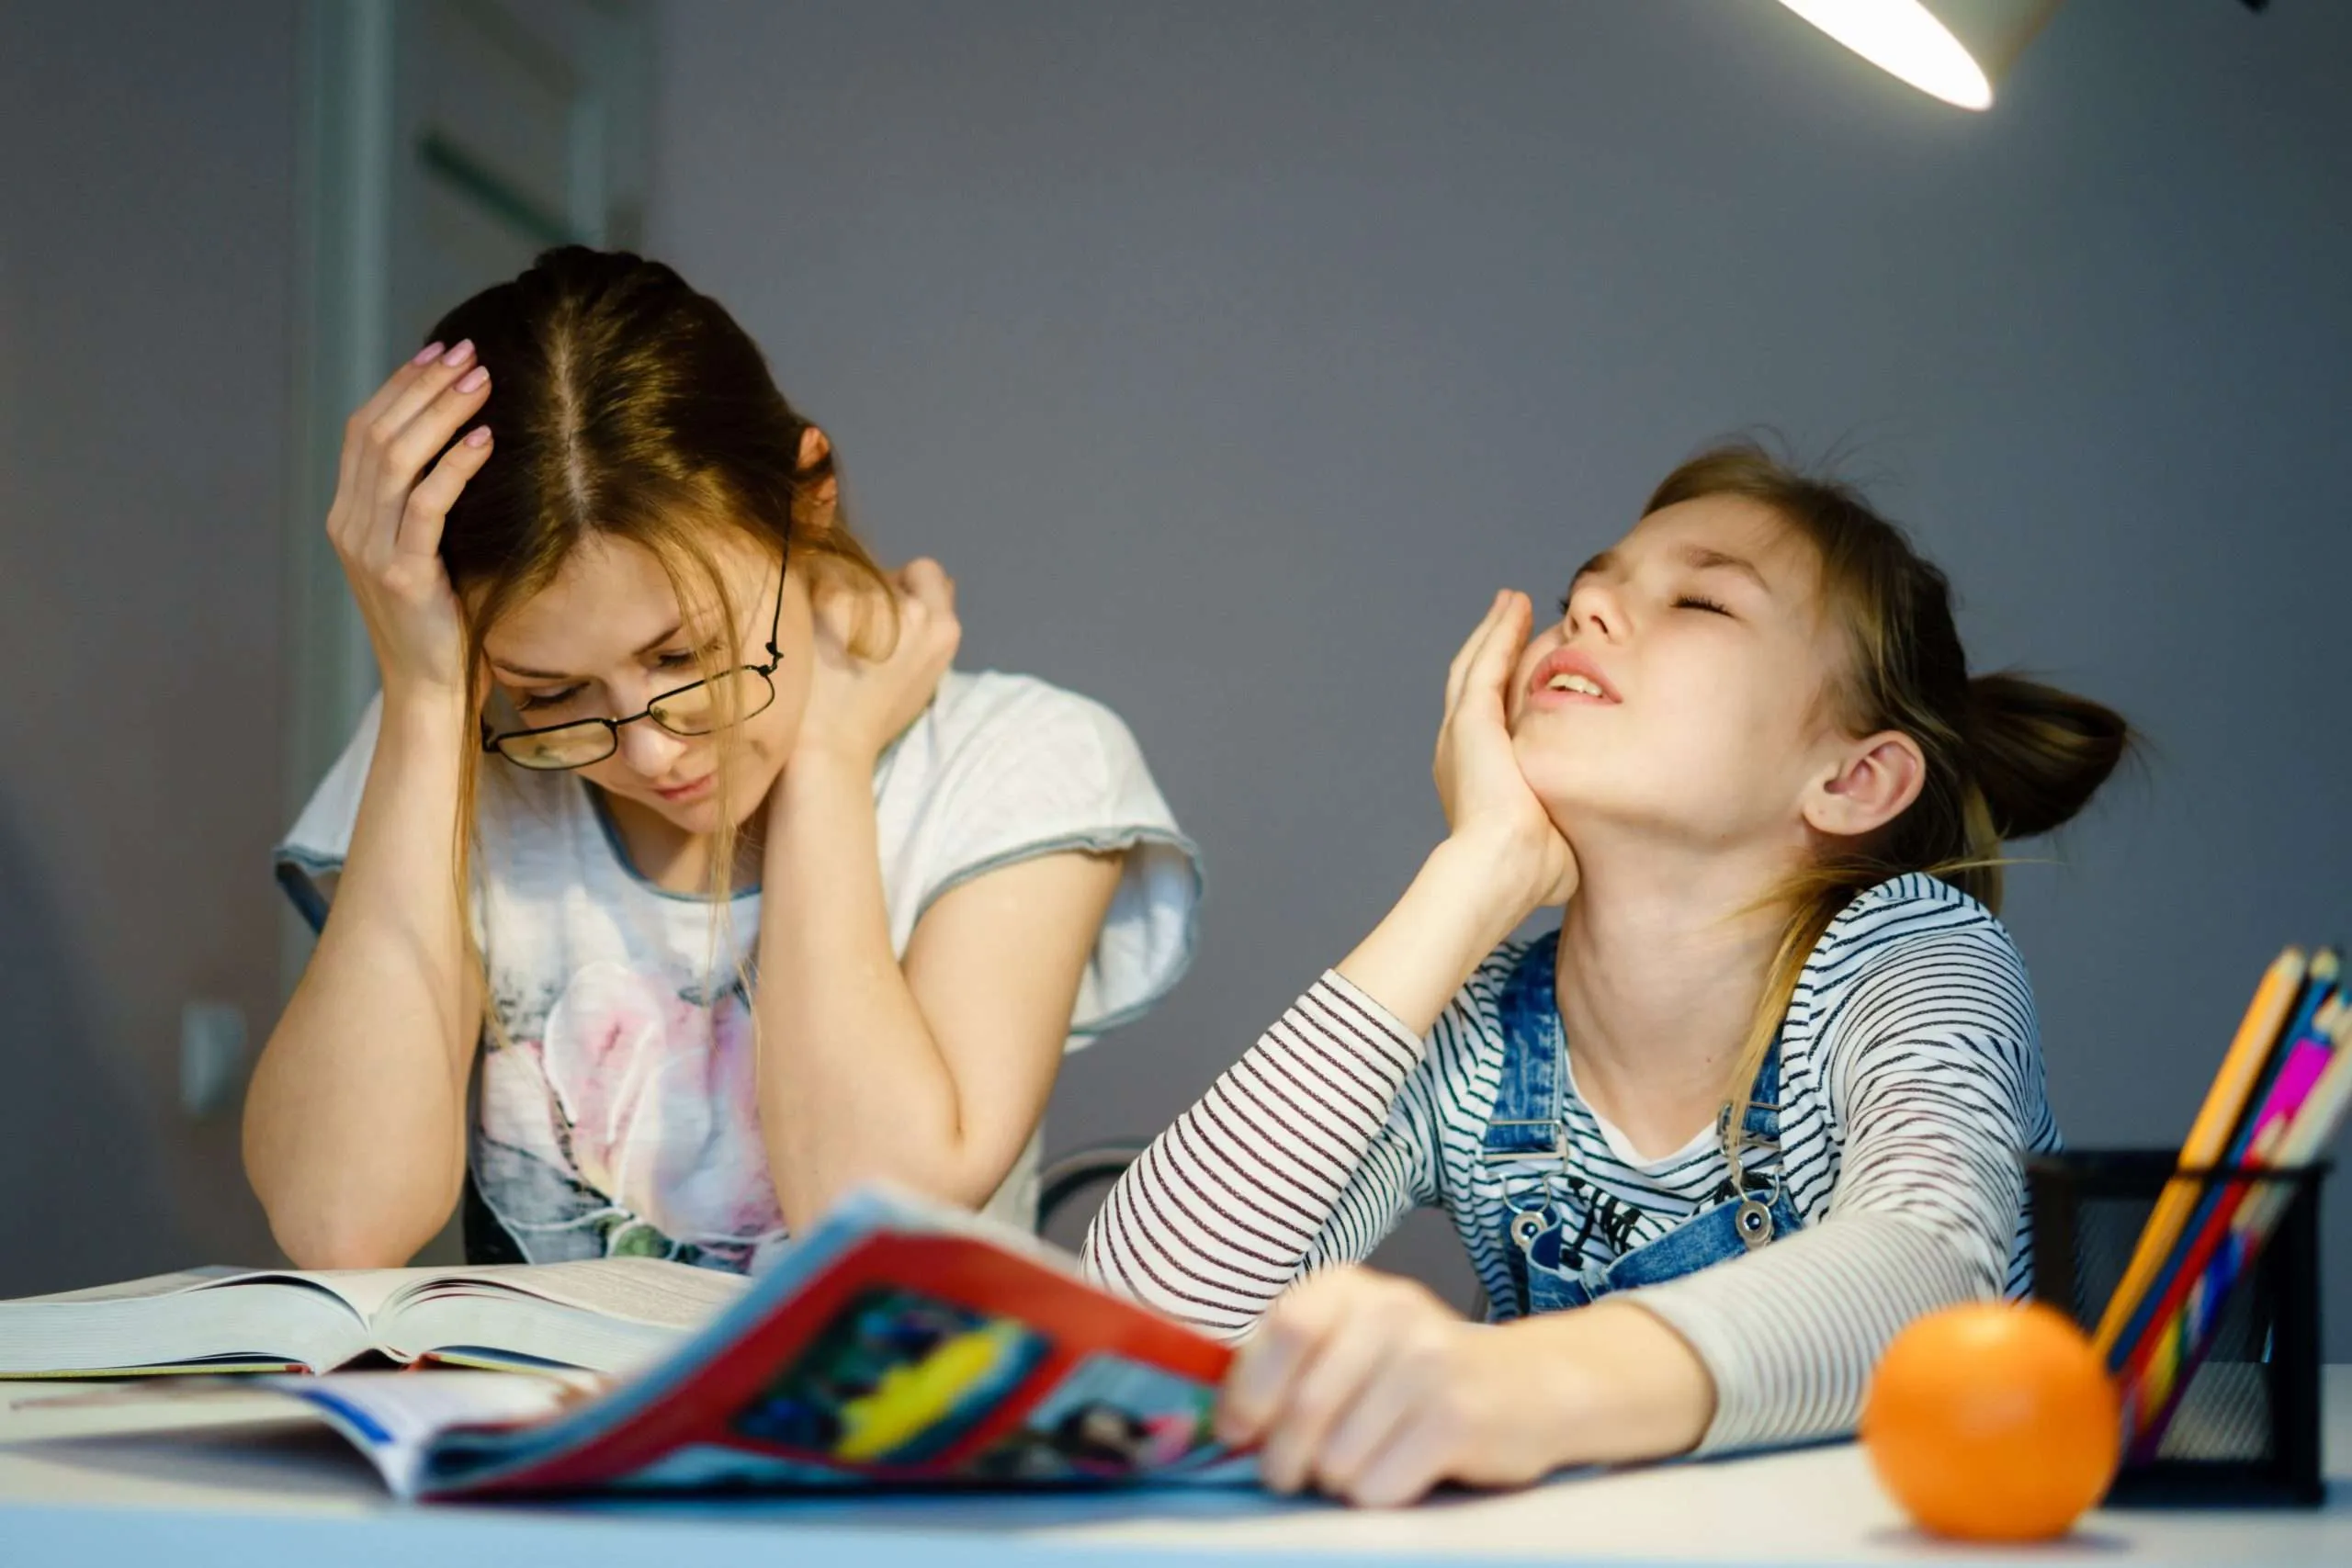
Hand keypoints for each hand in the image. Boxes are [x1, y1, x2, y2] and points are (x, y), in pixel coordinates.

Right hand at [327, 341, 496, 704]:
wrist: (431, 690)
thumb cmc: (442, 619)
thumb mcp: (425, 550)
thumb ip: (425, 503)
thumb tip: (466, 440)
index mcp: (349, 516)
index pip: (363, 431)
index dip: (400, 385)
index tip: (439, 351)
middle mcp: (349, 526)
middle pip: (377, 434)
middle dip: (423, 386)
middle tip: (469, 352)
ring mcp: (370, 551)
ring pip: (398, 461)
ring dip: (441, 413)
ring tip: (482, 381)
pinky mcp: (402, 576)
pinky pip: (426, 507)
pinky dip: (455, 467)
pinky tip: (485, 439)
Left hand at [794, 558, 962, 769]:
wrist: (828, 745)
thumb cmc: (873, 717)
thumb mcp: (921, 675)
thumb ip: (925, 631)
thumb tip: (929, 586)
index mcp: (944, 629)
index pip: (930, 574)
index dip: (905, 586)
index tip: (882, 612)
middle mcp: (916, 610)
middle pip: (888, 575)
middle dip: (868, 593)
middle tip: (844, 631)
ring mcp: (875, 602)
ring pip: (851, 574)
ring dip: (835, 595)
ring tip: (820, 638)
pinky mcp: (830, 598)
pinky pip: (816, 580)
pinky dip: (806, 600)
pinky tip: (801, 634)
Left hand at [1217, 1267, 1575, 1505]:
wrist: (1526, 1384)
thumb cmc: (1414, 1373)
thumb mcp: (1351, 1343)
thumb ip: (1289, 1365)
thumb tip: (1224, 1422)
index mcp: (1348, 1288)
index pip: (1283, 1334)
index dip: (1249, 1393)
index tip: (1240, 1432)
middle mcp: (1390, 1311)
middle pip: (1303, 1409)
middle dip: (1284, 1459)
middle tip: (1292, 1474)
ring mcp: (1429, 1362)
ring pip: (1336, 1459)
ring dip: (1336, 1480)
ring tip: (1362, 1460)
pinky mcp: (1458, 1417)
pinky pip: (1378, 1486)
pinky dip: (1377, 1493)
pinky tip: (1402, 1469)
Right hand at [1433, 591, 1578, 909]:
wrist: (1501, 871)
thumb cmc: (1531, 872)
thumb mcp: (1553, 840)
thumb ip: (1567, 825)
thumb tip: (1593, 836)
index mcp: (1474, 776)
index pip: (1488, 719)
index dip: (1503, 688)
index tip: (1525, 668)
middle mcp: (1457, 748)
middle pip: (1472, 681)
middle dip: (1491, 647)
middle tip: (1508, 616)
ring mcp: (1460, 731)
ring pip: (1475, 664)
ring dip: (1494, 630)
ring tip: (1511, 602)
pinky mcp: (1470, 719)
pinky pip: (1485, 662)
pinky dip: (1499, 632)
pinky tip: (1516, 607)